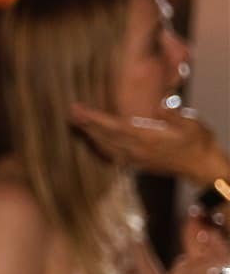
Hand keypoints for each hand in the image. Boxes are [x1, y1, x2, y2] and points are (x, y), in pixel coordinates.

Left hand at [70, 103, 227, 181]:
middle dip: (86, 124)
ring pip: (105, 147)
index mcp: (148, 139)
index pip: (115, 127)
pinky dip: (100, 147)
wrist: (203, 167)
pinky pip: (112, 155)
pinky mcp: (137, 164)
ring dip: (90, 135)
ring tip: (78, 123)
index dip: (95, 118)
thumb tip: (160, 106)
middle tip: (71, 112)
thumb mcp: (191, 125)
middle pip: (105, 137)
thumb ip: (172, 116)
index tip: (80, 110)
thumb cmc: (198, 143)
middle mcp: (137, 151)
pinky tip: (94, 141)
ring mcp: (135, 159)